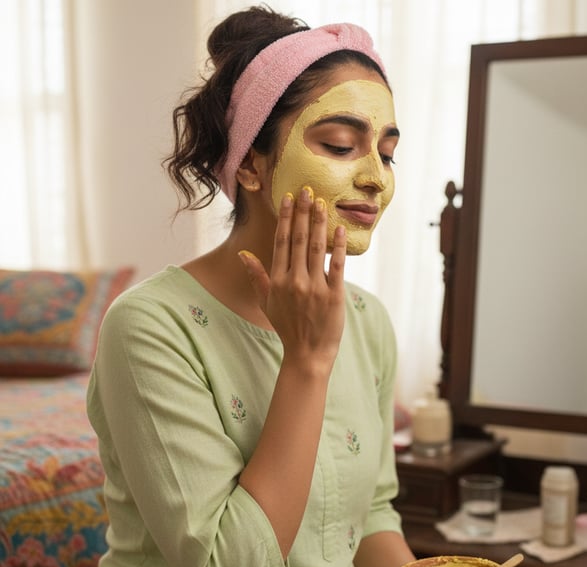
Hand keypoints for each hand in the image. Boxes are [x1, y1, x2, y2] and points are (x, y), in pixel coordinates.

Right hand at [239, 187, 346, 372]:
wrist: (307, 354)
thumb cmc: (287, 327)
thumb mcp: (266, 302)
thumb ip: (257, 276)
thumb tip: (243, 254)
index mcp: (278, 280)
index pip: (282, 242)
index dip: (286, 218)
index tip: (289, 199)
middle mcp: (295, 281)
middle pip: (299, 240)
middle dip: (303, 213)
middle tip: (308, 190)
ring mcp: (315, 288)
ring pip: (317, 248)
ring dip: (319, 223)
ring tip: (323, 203)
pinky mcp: (334, 295)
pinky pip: (337, 266)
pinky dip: (339, 247)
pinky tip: (340, 229)